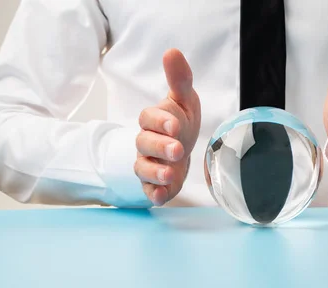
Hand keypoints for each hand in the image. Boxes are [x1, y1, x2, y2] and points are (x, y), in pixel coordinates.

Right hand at [135, 49, 200, 205]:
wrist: (182, 149)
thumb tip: (172, 51)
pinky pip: (149, 190)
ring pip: (143, 168)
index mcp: (154, 120)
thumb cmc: (181, 122)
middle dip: (161, 147)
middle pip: (144, 144)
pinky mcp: (154, 184)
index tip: (176, 125)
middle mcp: (147, 142)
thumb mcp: (184, 100)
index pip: (150, 118)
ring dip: (155, 172)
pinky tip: (161, 196)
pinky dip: (154, 193)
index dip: (161, 122)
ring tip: (170, 174)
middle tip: (178, 150)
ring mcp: (148, 163)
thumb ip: (180, 79)